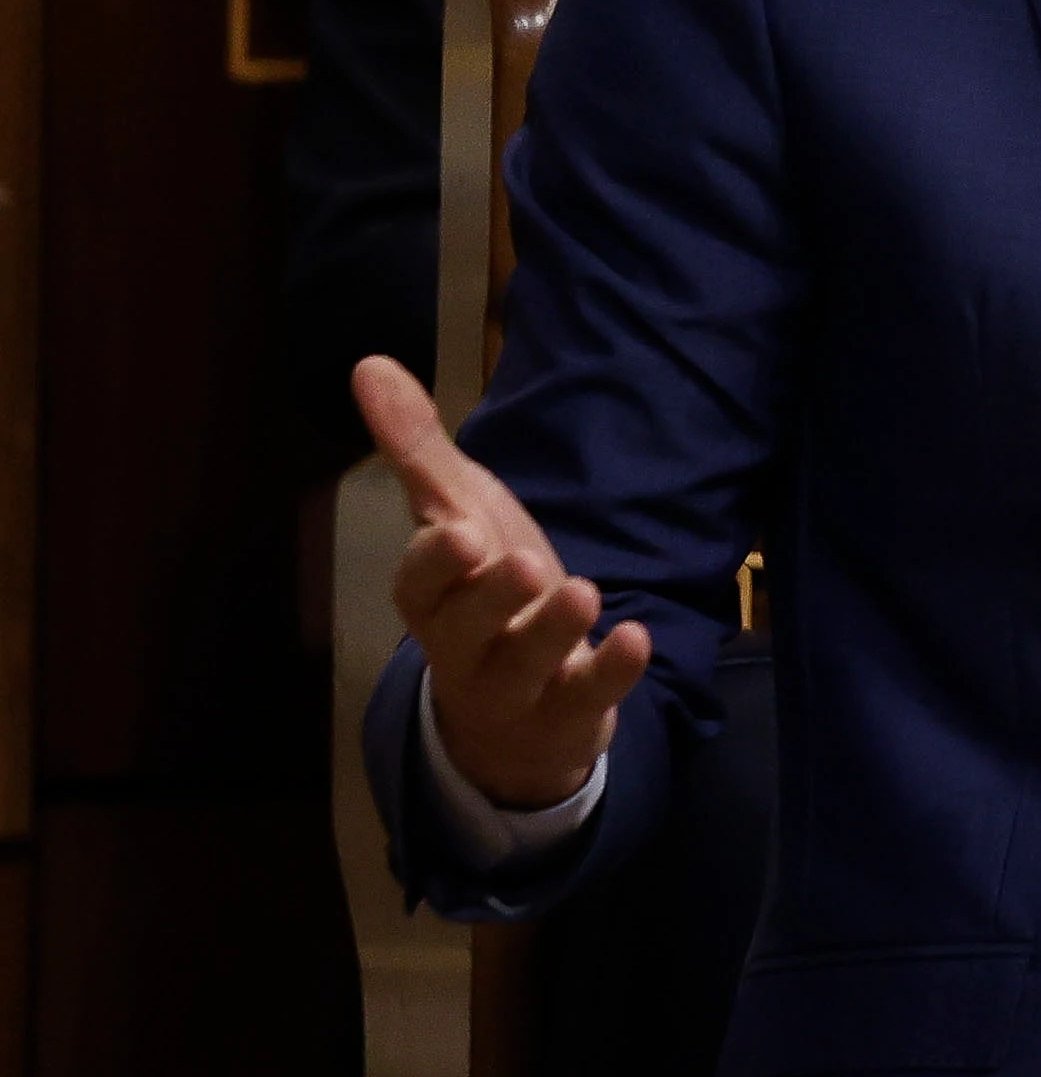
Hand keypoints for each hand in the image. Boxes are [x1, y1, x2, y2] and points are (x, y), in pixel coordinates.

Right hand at [361, 356, 648, 811]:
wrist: (521, 704)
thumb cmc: (486, 596)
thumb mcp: (458, 515)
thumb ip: (418, 450)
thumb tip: (369, 364)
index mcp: (434, 598)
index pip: (418, 586)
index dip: (434, 564)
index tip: (458, 532)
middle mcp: (464, 648)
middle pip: (465, 629)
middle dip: (490, 598)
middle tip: (522, 562)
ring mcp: (515, 687)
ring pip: (523, 666)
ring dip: (552, 631)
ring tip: (582, 589)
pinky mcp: (569, 712)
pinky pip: (587, 698)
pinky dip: (612, 672)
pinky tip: (635, 635)